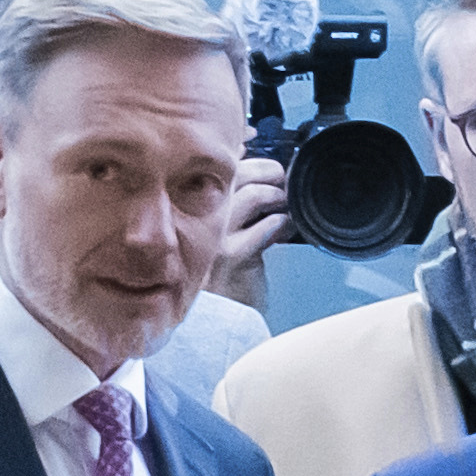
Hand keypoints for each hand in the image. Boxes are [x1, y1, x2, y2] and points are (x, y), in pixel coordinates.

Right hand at [209, 153, 294, 306]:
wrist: (214, 318)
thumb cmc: (219, 275)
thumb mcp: (219, 231)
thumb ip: (232, 203)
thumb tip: (256, 170)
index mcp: (190, 206)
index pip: (218, 167)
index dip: (245, 156)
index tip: (265, 162)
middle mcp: (196, 217)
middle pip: (236, 173)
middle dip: (268, 171)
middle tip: (283, 181)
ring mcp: (213, 237)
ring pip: (252, 195)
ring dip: (278, 196)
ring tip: (285, 205)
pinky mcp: (234, 257)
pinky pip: (265, 227)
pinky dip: (282, 223)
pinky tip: (285, 228)